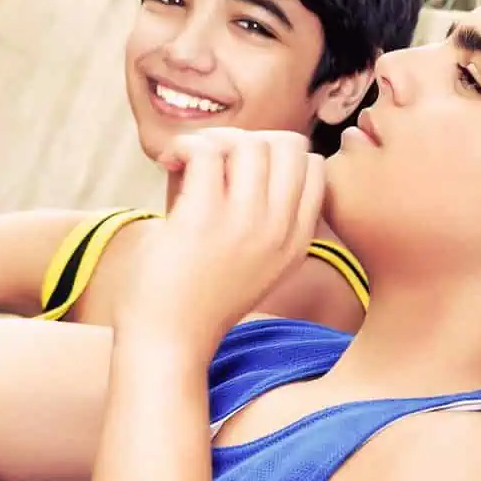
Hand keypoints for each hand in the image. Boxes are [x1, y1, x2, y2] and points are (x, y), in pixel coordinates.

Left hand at [119, 129, 325, 355]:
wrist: (168, 342)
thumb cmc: (198, 295)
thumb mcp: (253, 260)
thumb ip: (264, 215)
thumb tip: (243, 148)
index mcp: (295, 241)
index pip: (312, 165)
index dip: (273, 153)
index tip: (236, 170)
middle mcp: (279, 231)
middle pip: (286, 144)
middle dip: (247, 138)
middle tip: (210, 160)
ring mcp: (245, 225)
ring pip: (248, 142)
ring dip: (212, 140)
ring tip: (186, 160)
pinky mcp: (204, 220)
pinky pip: (206, 151)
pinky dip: (185, 145)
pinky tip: (169, 163)